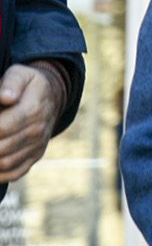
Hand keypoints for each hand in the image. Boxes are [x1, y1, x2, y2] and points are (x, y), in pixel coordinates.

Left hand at [0, 62, 65, 182]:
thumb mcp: (21, 74)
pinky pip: (15, 172)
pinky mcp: (35, 155)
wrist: (52, 96)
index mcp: (33, 110)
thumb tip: (5, 96)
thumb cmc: (28, 84)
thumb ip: (11, 82)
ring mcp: (37, 145)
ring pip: (5, 163)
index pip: (1, 128)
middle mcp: (37, 130)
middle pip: (1, 148)